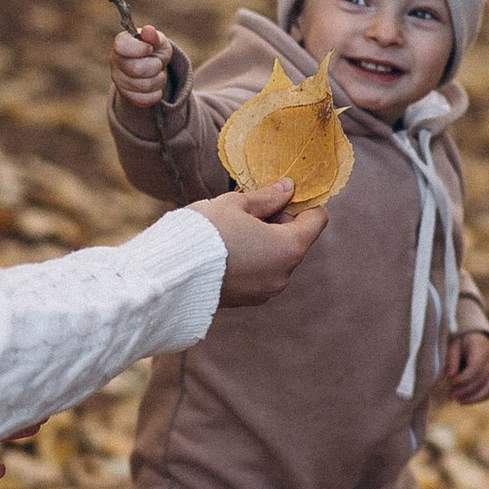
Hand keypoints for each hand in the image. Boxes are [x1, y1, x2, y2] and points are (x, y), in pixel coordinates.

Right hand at [113, 21, 174, 104]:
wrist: (154, 69)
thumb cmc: (155, 51)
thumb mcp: (158, 41)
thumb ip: (154, 36)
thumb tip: (148, 31)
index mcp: (121, 44)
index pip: (121, 45)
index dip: (139, 48)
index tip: (150, 49)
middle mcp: (115, 62)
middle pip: (137, 69)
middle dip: (155, 66)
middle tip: (158, 63)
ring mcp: (118, 80)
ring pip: (143, 86)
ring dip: (158, 80)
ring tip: (157, 74)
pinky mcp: (126, 96)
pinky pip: (144, 99)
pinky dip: (156, 94)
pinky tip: (155, 87)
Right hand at [203, 176, 327, 305]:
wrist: (171, 273)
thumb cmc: (205, 233)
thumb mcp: (236, 204)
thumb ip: (267, 197)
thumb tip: (287, 189)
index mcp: (289, 248)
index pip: (316, 219)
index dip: (303, 202)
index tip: (284, 193)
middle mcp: (284, 274)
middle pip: (295, 239)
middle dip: (278, 221)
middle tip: (249, 207)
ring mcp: (266, 291)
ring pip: (275, 257)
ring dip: (263, 241)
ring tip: (232, 228)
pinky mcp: (247, 300)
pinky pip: (259, 273)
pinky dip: (251, 259)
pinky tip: (226, 249)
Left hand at [445, 329, 488, 402]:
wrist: (478, 339)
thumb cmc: (462, 343)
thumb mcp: (454, 345)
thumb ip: (451, 360)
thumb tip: (450, 377)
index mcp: (481, 348)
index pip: (476, 367)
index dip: (463, 378)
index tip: (451, 382)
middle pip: (482, 379)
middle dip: (466, 389)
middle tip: (451, 395)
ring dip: (474, 397)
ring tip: (459, 401)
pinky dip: (480, 397)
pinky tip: (466, 401)